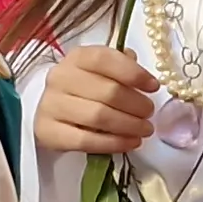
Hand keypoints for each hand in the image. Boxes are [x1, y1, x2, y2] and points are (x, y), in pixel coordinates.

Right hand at [33, 45, 158, 153]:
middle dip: (136, 104)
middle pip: (107, 91)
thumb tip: (144, 77)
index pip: (105, 60)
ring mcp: (51, 105)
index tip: (153, 87)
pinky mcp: (49, 131)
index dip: (133, 73)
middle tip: (149, 112)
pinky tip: (131, 143)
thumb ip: (122, 68)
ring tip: (145, 129)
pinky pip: (86, 141)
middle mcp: (60, 78)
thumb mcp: (101, 71)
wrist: (52, 112)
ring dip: (129, 125)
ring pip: (98, 117)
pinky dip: (114, 143)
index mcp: (76, 58)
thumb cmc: (83, 89)